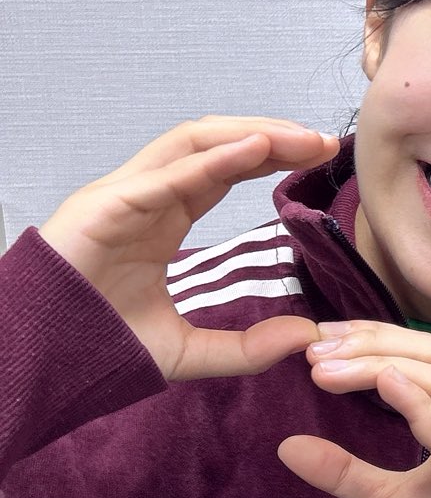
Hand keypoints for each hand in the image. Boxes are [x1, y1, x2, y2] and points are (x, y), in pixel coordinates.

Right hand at [38, 116, 338, 379]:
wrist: (39, 362)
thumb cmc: (99, 347)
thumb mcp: (188, 353)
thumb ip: (247, 348)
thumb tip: (307, 338)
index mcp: (162, 217)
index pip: (223, 168)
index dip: (271, 156)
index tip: (320, 156)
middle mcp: (145, 196)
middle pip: (214, 144)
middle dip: (271, 136)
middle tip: (324, 143)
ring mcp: (122, 196)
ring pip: (190, 143)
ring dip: (249, 135)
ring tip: (300, 138)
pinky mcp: (104, 207)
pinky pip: (165, 176)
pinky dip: (213, 159)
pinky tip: (256, 150)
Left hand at [278, 322, 430, 497]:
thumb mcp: (387, 497)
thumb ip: (344, 470)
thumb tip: (285, 447)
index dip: (379, 335)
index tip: (325, 334)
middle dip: (373, 344)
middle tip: (316, 349)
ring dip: (379, 366)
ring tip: (327, 371)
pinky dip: (414, 400)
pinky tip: (381, 380)